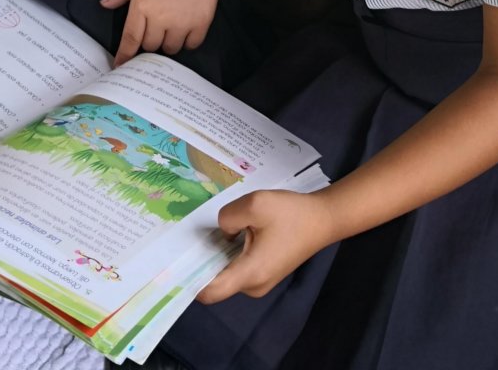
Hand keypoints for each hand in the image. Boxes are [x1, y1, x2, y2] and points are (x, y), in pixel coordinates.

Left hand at [102, 0, 225, 65]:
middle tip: (156, 28)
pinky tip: (187, 27)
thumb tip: (105, 4)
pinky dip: (187, 41)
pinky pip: (190, 45)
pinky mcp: (200, 25)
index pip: (130, 39)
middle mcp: (160, 18)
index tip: (120, 66)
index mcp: (142, 5)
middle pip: (150, 46)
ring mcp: (181, 23)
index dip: (124, 56)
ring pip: (170, 48)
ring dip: (169, 42)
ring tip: (172, 26)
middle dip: (150, 41)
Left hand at [197, 189, 335, 302]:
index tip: (174, 261)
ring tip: (219, 226)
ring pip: (227, 271)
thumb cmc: (291, 213)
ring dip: (220, 252)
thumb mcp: (256, 204)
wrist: (323, 219)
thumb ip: (229, 217)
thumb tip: (222, 230)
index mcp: (250, 273)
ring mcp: (260, 280)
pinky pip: (238, 266)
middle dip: (204, 258)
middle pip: (216, 280)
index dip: (189, 280)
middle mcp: (253, 284)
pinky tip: (235, 229)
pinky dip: (231, 251)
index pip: (210, 292)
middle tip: (195, 232)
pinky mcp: (265, 272)